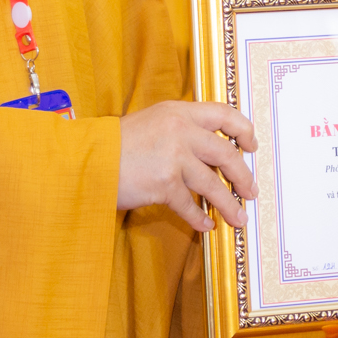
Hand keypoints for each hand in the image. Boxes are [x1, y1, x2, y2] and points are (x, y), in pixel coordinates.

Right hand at [117, 101, 255, 231]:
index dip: (244, 130)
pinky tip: (205, 225)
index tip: (252, 146)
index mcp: (179, 112)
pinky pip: (190, 204)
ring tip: (238, 218)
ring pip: (213, 184)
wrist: (85, 159)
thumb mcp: (151, 123)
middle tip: (250, 191)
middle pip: (226, 154)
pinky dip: (199, 218)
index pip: (224, 114)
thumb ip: (180, 130)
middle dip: (243, 176)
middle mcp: (180, 130)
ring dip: (229, 204)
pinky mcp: (164, 182)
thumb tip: (209, 152)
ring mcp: (173, 156)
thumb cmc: (115, 145)